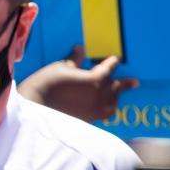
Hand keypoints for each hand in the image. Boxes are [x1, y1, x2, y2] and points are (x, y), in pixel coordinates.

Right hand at [17, 45, 137, 121]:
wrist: (35, 107)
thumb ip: (74, 60)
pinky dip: (106, 109)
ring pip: (112, 103)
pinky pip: (103, 114)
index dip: (111, 63)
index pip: (108, 68)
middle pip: (116, 87)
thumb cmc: (46, 83)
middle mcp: (99, 95)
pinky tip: (103, 109)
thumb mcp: (60, 67)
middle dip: (123, 83)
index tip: (115, 59)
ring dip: (115, 97)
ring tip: (116, 96)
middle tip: (134, 82)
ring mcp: (94, 110)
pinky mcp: (87, 120)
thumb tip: (80, 49)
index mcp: (95, 79)